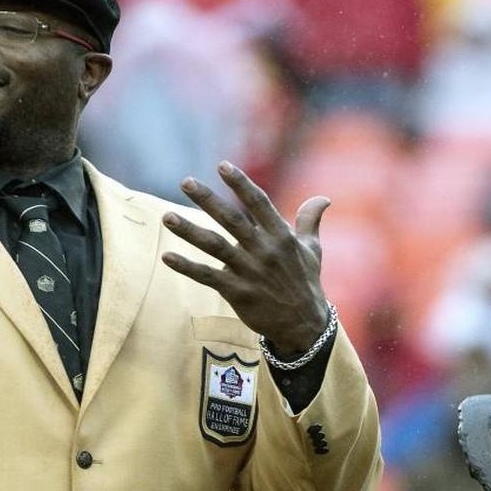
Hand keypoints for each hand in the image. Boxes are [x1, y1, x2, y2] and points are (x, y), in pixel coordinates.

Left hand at [161, 161, 329, 355]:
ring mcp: (249, 271)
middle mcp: (264, 251)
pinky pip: (207, 276)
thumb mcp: (312, 250)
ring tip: (167, 217)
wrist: (304, 325)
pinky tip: (167, 256)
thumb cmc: (306, 282)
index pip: (259, 203)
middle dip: (208, 200)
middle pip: (232, 220)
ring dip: (189, 231)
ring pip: (214, 246)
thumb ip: (310, 221)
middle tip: (186, 182)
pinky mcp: (237, 292)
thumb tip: (323, 198)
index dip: (241, 183)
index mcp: (281, 236)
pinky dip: (187, 267)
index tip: (222, 165)